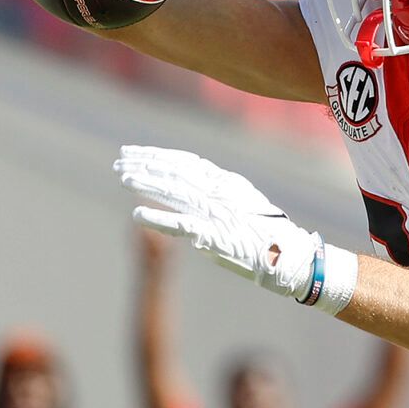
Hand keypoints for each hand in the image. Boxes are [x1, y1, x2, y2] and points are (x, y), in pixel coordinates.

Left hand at [115, 146, 322, 298]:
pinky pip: (180, 224)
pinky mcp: (214, 234)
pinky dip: (157, 218)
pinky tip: (137, 214)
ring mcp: (217, 211)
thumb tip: (196, 188)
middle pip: (175, 172)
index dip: (158, 155)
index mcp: (226, 182)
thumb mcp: (243, 204)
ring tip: (123, 177)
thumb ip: (219, 195)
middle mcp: (219, 192)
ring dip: (145, 183)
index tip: (136, 152)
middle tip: (119, 161)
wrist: (290, 255)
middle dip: (144, 164)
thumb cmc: (268, 234)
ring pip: (174, 191)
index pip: (186, 162)